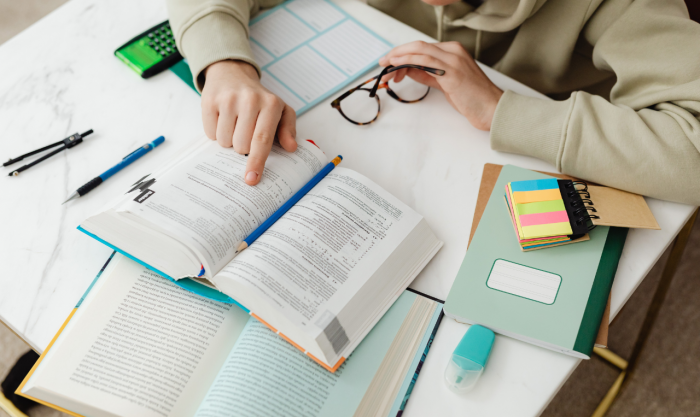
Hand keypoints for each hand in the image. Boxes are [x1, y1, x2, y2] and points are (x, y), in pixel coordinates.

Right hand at [201, 60, 296, 184]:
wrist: (232, 73)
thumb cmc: (259, 99)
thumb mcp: (280, 110)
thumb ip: (288, 130)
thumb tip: (291, 147)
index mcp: (270, 104)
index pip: (262, 140)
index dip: (257, 162)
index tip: (252, 178)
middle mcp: (250, 100)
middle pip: (241, 146)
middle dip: (243, 147)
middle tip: (246, 131)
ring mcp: (228, 99)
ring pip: (224, 142)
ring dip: (229, 140)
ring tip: (235, 123)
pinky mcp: (210, 101)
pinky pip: (210, 133)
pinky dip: (216, 132)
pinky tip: (223, 119)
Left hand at [378, 41, 502, 130]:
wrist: (492, 108)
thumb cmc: (472, 98)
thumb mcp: (445, 83)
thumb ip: (428, 74)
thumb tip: (409, 70)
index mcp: (454, 51)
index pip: (422, 48)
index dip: (403, 53)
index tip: (390, 62)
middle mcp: (453, 51)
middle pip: (418, 46)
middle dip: (397, 53)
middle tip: (383, 62)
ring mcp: (453, 60)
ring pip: (419, 50)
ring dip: (399, 57)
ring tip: (386, 67)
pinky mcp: (452, 72)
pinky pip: (425, 61)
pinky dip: (408, 61)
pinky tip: (397, 66)